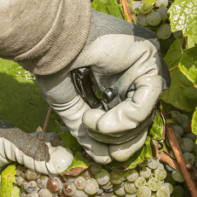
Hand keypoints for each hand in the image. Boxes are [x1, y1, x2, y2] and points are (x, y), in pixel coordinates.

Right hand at [36, 10, 169, 163]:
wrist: (48, 37)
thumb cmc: (55, 63)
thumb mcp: (71, 106)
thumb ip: (88, 131)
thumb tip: (105, 160)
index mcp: (118, 83)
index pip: (130, 122)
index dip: (118, 143)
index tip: (102, 157)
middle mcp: (134, 77)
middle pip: (141, 124)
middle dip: (119, 142)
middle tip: (98, 145)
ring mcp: (144, 68)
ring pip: (144, 117)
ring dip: (114, 131)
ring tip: (88, 123)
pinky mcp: (149, 61)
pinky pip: (146, 103)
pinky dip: (122, 120)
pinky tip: (96, 119)